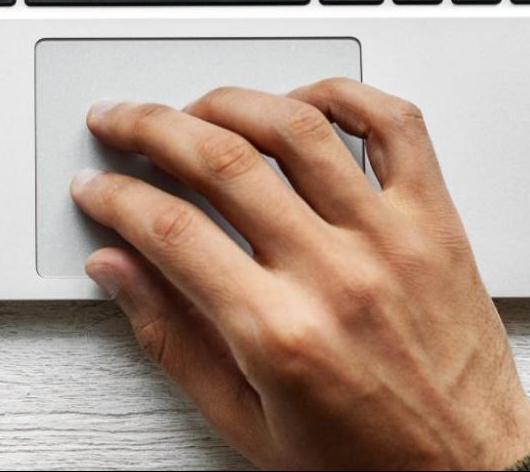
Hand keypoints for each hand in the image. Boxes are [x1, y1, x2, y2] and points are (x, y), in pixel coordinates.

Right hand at [73, 80, 529, 471]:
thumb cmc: (365, 458)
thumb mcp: (246, 422)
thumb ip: (170, 339)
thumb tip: (115, 267)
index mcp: (280, 334)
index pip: (171, 230)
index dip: (116, 197)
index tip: (95, 187)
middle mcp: (335, 274)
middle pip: (221, 160)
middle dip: (150, 128)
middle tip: (119, 123)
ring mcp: (390, 237)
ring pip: (296, 125)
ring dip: (230, 101)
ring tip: (195, 109)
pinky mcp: (435, 219)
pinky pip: (393, 125)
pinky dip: (343, 93)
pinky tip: (300, 101)